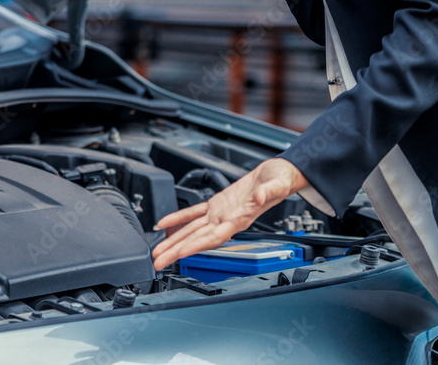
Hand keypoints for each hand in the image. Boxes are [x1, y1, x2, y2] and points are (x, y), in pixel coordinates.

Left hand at [151, 158, 308, 269]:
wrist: (279, 175)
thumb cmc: (280, 181)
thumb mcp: (277, 185)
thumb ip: (268, 192)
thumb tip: (259, 197)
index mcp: (240, 219)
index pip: (215, 236)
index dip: (198, 245)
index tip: (181, 253)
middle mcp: (227, 220)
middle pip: (198, 239)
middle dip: (177, 251)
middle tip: (158, 262)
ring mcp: (220, 213)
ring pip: (192, 230)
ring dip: (173, 241)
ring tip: (158, 252)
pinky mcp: (216, 204)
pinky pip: (194, 213)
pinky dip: (177, 218)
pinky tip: (164, 224)